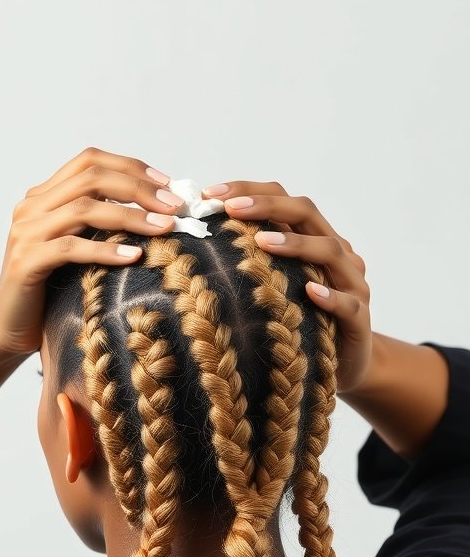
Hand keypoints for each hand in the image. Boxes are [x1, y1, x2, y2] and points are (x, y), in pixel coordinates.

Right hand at [0, 146, 178, 356]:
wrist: (10, 329)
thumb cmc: (52, 292)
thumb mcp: (78, 249)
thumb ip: (100, 225)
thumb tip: (156, 212)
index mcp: (43, 196)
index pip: (89, 162)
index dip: (130, 167)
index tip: (167, 183)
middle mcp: (31, 207)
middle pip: (91, 178)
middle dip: (138, 189)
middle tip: (174, 206)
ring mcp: (26, 232)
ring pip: (83, 209)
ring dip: (130, 216)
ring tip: (164, 228)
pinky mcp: (25, 261)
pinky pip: (71, 248)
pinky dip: (105, 249)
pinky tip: (134, 256)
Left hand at [202, 179, 371, 394]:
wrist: (346, 365)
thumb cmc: (301, 322)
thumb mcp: (275, 287)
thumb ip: (252, 260)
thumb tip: (196, 240)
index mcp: (314, 239)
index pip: (285, 201)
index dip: (250, 191)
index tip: (210, 193)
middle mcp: (338, 254)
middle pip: (307, 214)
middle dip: (267, 205)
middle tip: (230, 208)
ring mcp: (353, 285)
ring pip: (329, 251)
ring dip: (295, 243)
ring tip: (262, 240)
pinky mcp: (360, 322)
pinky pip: (348, 304)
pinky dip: (330, 295)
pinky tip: (309, 291)